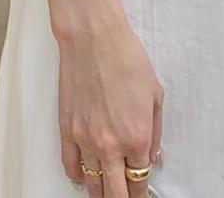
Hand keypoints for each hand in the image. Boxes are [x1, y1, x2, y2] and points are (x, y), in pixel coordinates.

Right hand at [58, 14, 164, 197]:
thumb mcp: (155, 94)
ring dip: (100, 193)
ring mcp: (86, 141)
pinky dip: (78, 177)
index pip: (140, 180)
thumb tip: (154, 157)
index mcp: (137, 138)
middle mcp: (111, 146)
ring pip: (92, 186)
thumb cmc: (128, 59)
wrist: (94, 40)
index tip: (142, 193)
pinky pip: (71, 167)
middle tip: (127, 197)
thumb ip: (156, 132)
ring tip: (106, 193)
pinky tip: (83, 177)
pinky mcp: (67, 131)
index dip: (141, 192)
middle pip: (116, 193)